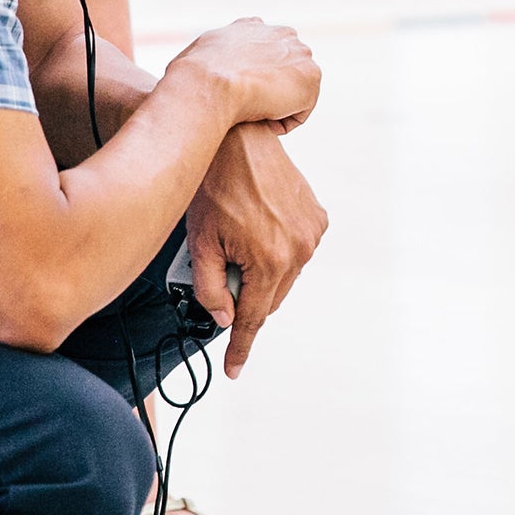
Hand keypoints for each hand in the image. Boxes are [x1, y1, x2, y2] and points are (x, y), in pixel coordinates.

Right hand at [174, 18, 321, 128]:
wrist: (209, 84)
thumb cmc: (190, 77)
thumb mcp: (191, 58)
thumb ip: (204, 58)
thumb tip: (192, 67)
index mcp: (252, 27)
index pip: (264, 49)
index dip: (254, 76)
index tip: (240, 94)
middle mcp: (280, 34)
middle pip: (284, 70)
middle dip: (271, 91)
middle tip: (249, 111)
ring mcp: (298, 53)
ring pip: (294, 91)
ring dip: (278, 108)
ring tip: (254, 121)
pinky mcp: (310, 76)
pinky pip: (300, 109)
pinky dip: (284, 122)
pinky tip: (265, 125)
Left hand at [184, 123, 329, 377]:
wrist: (237, 143)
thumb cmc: (214, 188)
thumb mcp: (199, 244)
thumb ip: (208, 289)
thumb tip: (224, 316)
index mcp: (269, 261)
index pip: (251, 319)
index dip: (239, 348)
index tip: (233, 370)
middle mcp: (298, 250)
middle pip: (267, 299)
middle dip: (244, 296)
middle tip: (221, 270)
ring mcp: (311, 234)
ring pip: (283, 278)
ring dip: (262, 273)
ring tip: (238, 242)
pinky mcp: (316, 219)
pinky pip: (296, 253)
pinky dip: (277, 253)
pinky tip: (258, 231)